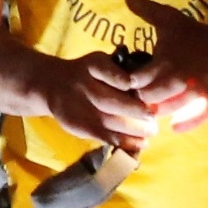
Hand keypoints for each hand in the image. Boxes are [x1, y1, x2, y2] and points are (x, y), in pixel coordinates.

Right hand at [39, 49, 159, 150]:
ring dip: (133, 129)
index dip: (118, 78)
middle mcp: (85, 85)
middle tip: (152, 116)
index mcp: (92, 66)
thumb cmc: (88, 74)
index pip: (104, 70)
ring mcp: (81, 108)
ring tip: (150, 132)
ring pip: (109, 121)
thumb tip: (149, 84)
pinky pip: (104, 136)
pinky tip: (140, 144)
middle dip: (133, 109)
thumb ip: (118, 71)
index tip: (133, 84)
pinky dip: (124, 142)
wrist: (55, 85)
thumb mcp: (98, 63)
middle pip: (109, 100)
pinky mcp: (81, 126)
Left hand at [121, 0, 207, 129]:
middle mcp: (178, 82)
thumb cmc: (192, 33)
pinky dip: (183, 124)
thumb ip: (145, 9)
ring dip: (158, 111)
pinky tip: (174, 126)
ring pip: (168, 112)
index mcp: (165, 62)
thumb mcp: (169, 18)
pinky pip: (194, 120)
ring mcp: (194, 95)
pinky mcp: (207, 104)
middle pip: (149, 100)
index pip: (137, 81)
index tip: (122, 80)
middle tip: (134, 94)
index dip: (127, 82)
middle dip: (139, 98)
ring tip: (150, 105)